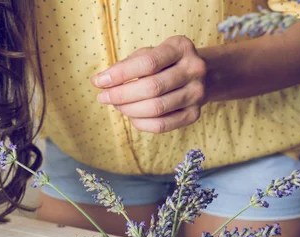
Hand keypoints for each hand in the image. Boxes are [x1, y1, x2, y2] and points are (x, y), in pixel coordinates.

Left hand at [92, 36, 206, 133]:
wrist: (200, 76)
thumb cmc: (165, 63)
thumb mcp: (148, 54)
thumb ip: (125, 65)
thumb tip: (99, 81)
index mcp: (180, 47)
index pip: (148, 63)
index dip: (120, 74)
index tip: (99, 82)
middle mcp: (194, 69)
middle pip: (152, 88)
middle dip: (121, 95)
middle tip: (103, 97)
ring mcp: (197, 93)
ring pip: (156, 108)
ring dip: (128, 109)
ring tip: (117, 105)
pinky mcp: (194, 115)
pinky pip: (161, 125)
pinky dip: (140, 123)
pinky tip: (131, 115)